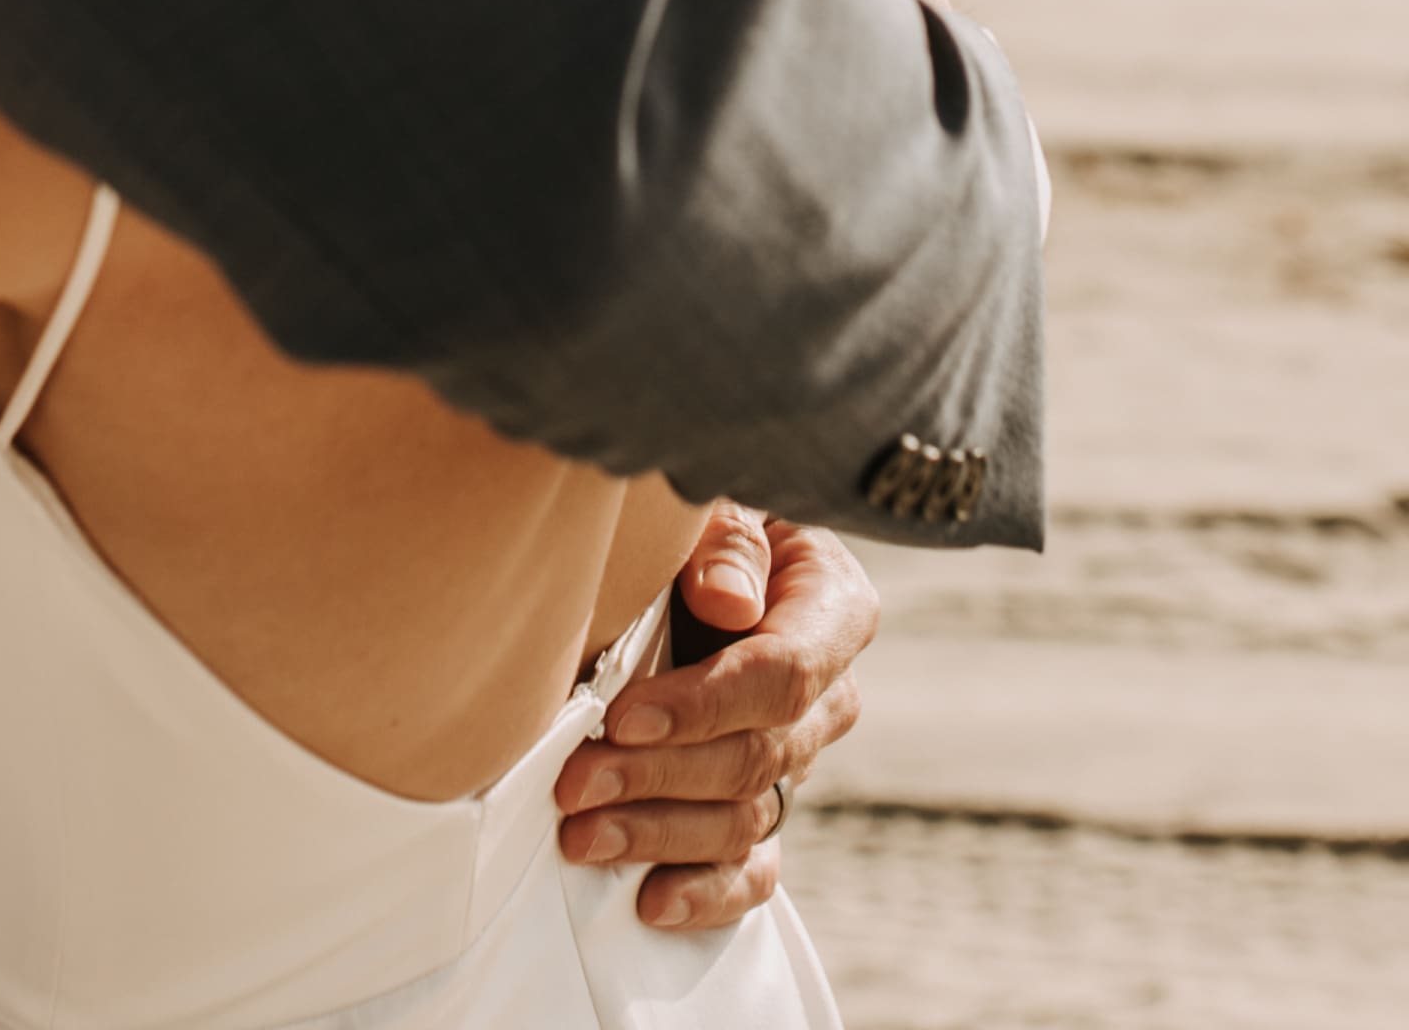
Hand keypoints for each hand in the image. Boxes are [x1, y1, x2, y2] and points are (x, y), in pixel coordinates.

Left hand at [558, 513, 878, 932]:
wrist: (685, 569)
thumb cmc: (693, 528)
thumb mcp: (709, 506)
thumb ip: (724, 543)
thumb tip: (728, 603)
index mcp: (832, 608)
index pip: (785, 671)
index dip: (705, 703)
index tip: (622, 716)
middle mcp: (828, 694)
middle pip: (757, 754)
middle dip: (658, 774)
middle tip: (575, 784)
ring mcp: (799, 761)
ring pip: (745, 818)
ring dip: (658, 833)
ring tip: (580, 837)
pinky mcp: (766, 810)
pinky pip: (755, 872)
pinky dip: (706, 894)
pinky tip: (651, 903)